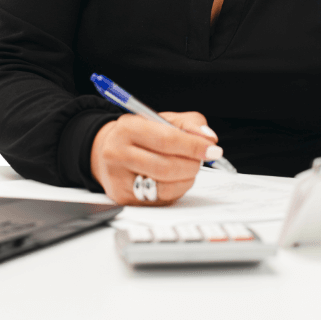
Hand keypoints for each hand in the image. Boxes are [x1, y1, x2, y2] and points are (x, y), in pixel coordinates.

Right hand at [90, 111, 223, 205]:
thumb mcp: (163, 120)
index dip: (194, 146)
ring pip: (165, 186)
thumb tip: (208, 139)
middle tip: (200, 160)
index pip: (167, 139)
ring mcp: (119, 178)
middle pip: (167, 166)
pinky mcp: (123, 198)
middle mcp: (118, 153)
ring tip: (187, 168)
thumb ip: (189, 124)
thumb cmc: (140, 136)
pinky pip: (161, 199)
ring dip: (186, 178)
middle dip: (192, 164)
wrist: (108, 151)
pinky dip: (176, 189)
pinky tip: (174, 179)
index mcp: (128, 127)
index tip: (212, 150)